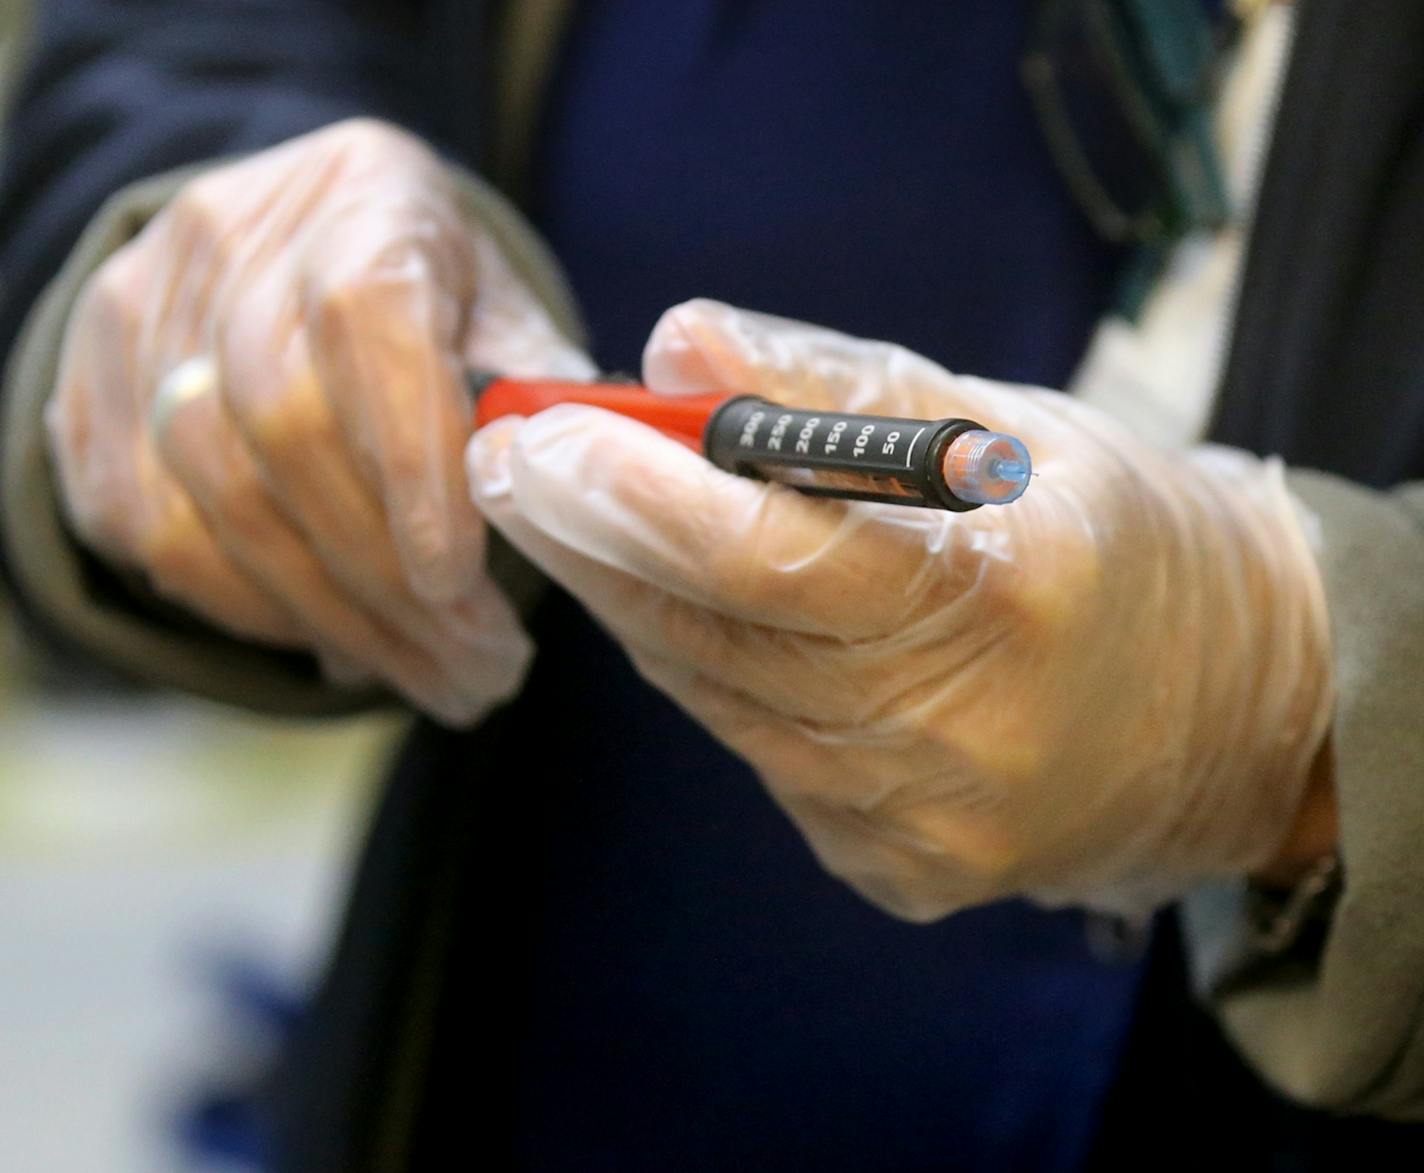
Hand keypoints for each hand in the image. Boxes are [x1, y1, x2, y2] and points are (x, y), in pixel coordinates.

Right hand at [49, 119, 592, 723]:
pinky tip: (341, 646)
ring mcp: (141, 311)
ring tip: (433, 681)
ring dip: (334, 617)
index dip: (412, 467)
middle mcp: (232, 238)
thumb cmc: (438, 297)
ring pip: (214, 496)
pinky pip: (153, 531)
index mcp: (365, 196)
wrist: (304, 252)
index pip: (368, 324)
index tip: (462, 585)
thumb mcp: (511, 319)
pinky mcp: (88, 390)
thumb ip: (547, 397)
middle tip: (481, 671)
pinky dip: (255, 611)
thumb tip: (576, 502)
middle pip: (285, 430)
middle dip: (390, 580)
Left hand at [468, 299, 1333, 918]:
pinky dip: (716, 680)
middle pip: (722, 639)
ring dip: (637, 607)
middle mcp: (967, 735)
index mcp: (1012, 594)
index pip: (779, 557)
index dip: (640, 500)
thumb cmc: (1109, 536)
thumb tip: (676, 340)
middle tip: (514, 466)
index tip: (540, 437)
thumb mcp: (1003, 427)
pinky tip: (698, 619)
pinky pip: (764, 761)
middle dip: (595, 544)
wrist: (1231, 710)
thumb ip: (834, 385)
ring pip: (722, 702)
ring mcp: (930, 826)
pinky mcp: (903, 874)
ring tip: (583, 522)